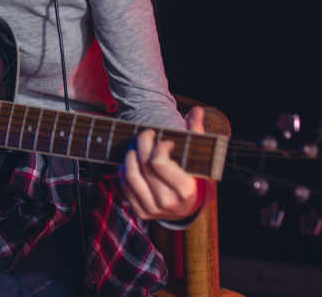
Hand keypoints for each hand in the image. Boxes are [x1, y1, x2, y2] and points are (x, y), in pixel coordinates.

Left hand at [120, 106, 208, 222]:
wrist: (187, 209)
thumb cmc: (193, 178)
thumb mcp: (198, 158)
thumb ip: (197, 133)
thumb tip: (197, 110)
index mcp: (185, 190)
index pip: (159, 162)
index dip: (158, 146)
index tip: (164, 141)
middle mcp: (168, 202)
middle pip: (144, 166)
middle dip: (142, 144)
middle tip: (145, 134)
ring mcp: (152, 209)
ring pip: (131, 176)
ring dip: (130, 156)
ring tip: (136, 146)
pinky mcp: (140, 212)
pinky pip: (125, 187)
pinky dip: (124, 170)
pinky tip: (131, 160)